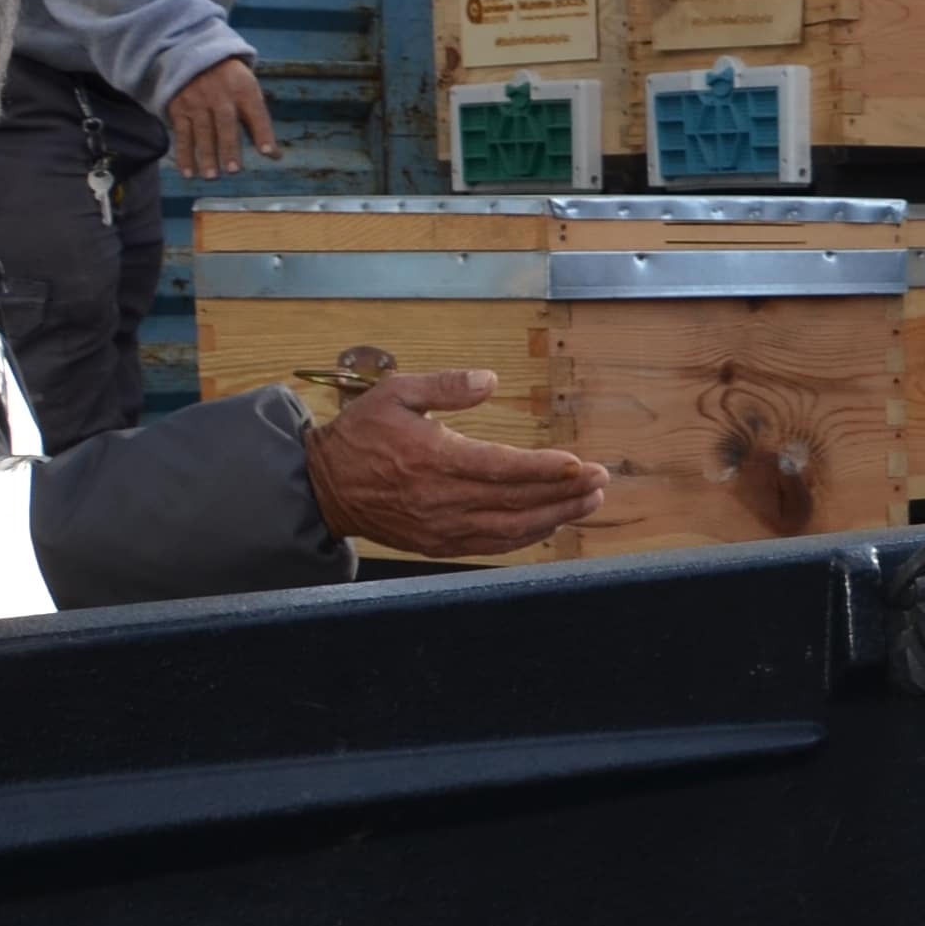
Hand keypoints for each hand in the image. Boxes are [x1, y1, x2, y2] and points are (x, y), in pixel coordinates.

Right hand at [164, 56, 277, 180]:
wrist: (194, 55)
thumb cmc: (231, 82)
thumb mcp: (249, 90)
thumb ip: (258, 121)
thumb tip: (273, 155)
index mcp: (244, 90)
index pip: (256, 113)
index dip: (263, 133)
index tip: (269, 153)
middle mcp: (220, 95)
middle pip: (225, 124)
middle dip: (229, 148)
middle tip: (234, 171)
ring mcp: (197, 101)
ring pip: (202, 131)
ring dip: (206, 156)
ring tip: (212, 176)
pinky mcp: (179, 108)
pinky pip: (181, 134)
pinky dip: (184, 155)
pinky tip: (188, 172)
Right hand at [303, 367, 609, 556]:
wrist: (323, 486)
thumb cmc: (361, 435)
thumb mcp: (395, 393)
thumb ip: (445, 386)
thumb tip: (489, 380)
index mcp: (433, 458)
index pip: (501, 468)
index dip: (544, 469)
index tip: (579, 464)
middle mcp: (441, 498)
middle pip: (516, 500)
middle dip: (564, 492)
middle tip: (600, 481)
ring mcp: (441, 526)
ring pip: (510, 528)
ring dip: (555, 517)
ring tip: (588, 502)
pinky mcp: (438, 544)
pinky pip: (492, 545)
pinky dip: (526, 537)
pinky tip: (551, 524)